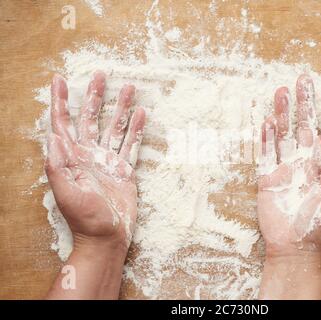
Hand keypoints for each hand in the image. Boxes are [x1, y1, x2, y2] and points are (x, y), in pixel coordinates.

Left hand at [45, 72, 144, 298]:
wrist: (107, 236)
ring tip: (130, 88)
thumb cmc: (85, 219)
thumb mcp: (66, 194)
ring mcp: (108, 160)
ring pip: (115, 127)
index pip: (63, 123)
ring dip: (121, 108)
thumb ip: (58, 166)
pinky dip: (137, 129)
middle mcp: (89, 154)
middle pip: (91, 118)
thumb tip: (54, 137)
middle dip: (95, 96)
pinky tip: (142, 114)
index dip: (60, 101)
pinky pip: (132, 144)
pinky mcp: (125, 169)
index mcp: (71, 158)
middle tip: (101, 75)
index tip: (60, 80)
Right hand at [257, 74, 320, 298]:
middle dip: (305, 103)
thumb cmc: (320, 224)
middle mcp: (305, 162)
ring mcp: (285, 168)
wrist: (295, 246)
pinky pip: (265, 152)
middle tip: (303, 79)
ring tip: (281, 91)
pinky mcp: (267, 177)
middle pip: (305, 125)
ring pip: (284, 133)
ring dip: (282, 113)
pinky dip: (265, 137)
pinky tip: (266, 121)